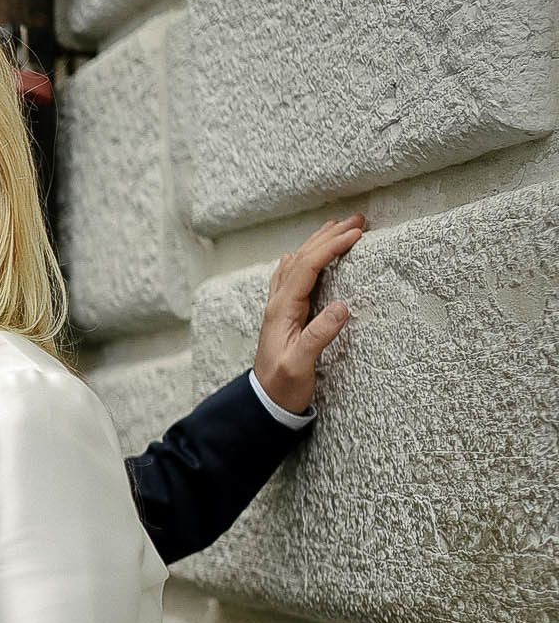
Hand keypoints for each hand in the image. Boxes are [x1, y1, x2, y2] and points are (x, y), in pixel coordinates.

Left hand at [252, 214, 364, 414]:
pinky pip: (292, 277)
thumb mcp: (301, 365)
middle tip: (358, 221)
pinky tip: (300, 254)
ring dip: (317, 243)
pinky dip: (305, 259)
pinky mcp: (284, 315)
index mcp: (282, 310)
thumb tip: (342, 307)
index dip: (331, 247)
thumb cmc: (283, 386)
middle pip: (301, 258)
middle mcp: (278, 303)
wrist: (264, 401)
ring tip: (338, 226)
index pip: (307, 267)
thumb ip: (318, 337)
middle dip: (328, 237)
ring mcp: (279, 307)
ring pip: (296, 264)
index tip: (357, 234)